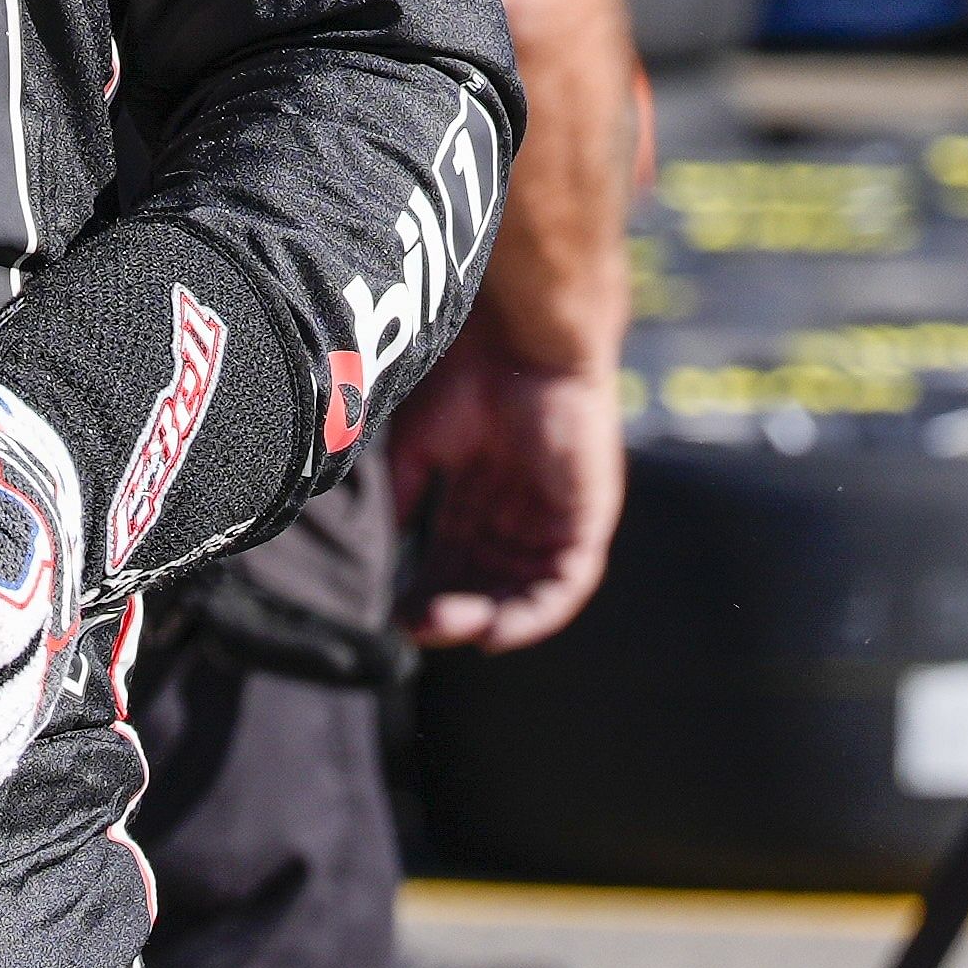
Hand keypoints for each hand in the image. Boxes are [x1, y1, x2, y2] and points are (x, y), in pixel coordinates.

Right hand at [388, 327, 625, 651]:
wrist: (520, 335)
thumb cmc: (467, 372)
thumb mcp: (419, 444)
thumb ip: (404, 497)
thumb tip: (380, 552)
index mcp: (480, 491)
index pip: (453, 559)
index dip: (424, 589)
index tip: (391, 611)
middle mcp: (520, 511)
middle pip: (485, 580)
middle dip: (450, 609)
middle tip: (412, 626)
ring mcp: (556, 517)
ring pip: (521, 589)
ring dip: (484, 616)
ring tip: (443, 627)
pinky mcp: (587, 520)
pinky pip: (565, 585)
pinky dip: (533, 615)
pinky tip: (495, 632)